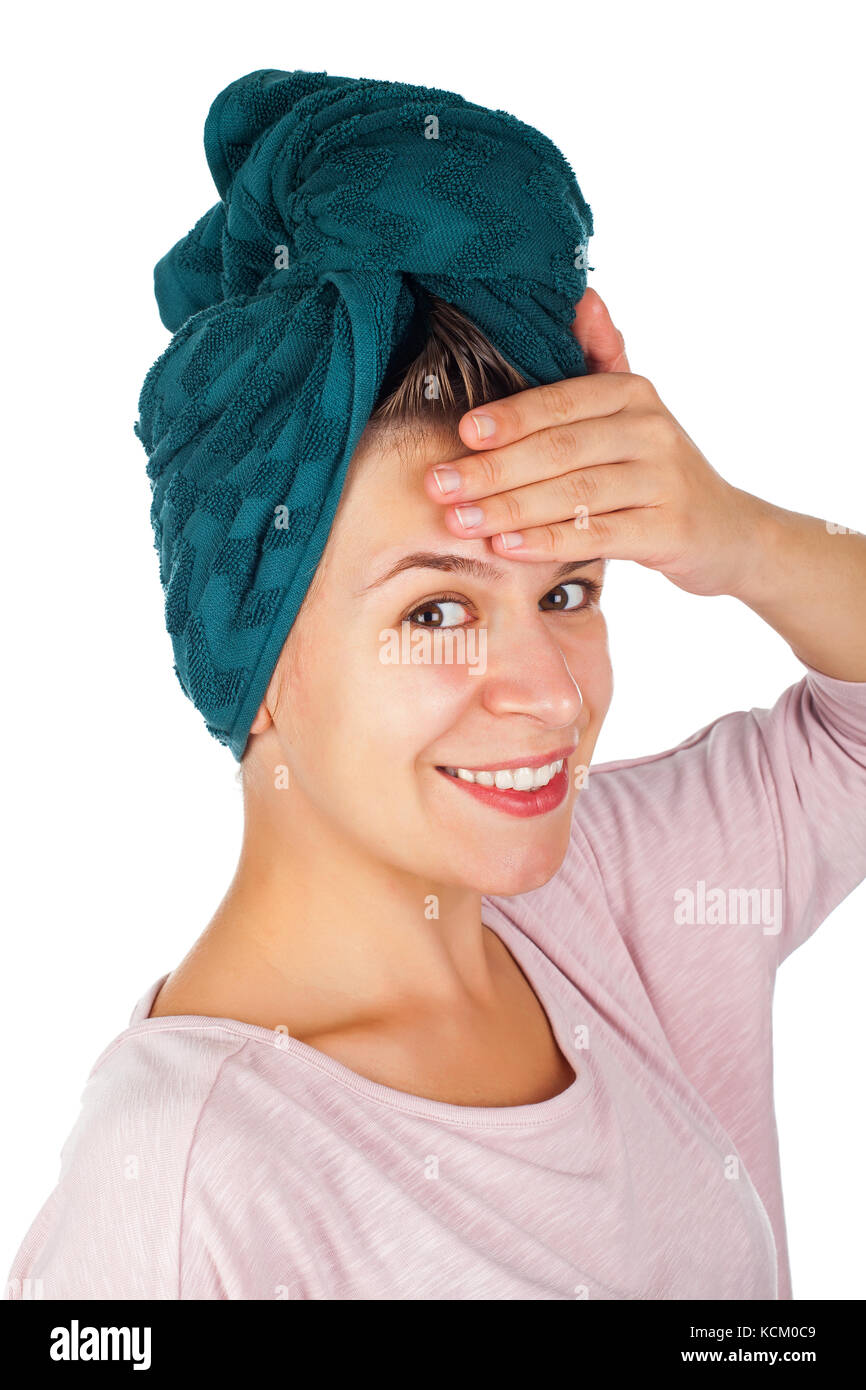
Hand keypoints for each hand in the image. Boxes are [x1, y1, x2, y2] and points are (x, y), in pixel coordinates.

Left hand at [423, 289, 767, 599]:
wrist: (727, 531)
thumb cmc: (655, 469)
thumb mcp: (633, 410)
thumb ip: (601, 358)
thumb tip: (582, 295)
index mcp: (633, 393)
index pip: (562, 401)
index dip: (510, 416)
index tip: (462, 433)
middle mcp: (653, 429)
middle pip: (560, 449)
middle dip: (493, 469)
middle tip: (440, 485)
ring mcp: (664, 481)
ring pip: (574, 493)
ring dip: (510, 508)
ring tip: (461, 521)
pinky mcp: (669, 530)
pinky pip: (598, 535)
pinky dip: (548, 542)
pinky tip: (508, 548)